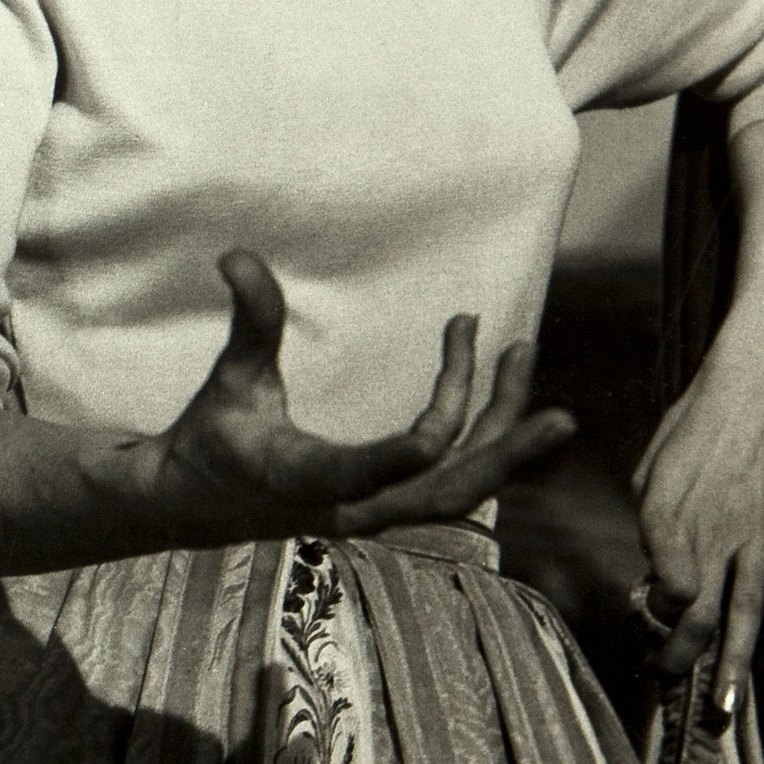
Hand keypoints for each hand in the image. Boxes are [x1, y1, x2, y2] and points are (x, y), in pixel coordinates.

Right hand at [152, 249, 574, 544]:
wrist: (201, 502)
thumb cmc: (213, 436)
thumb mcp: (229, 378)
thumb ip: (249, 320)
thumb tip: (237, 255)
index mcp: (302, 477)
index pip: (356, 474)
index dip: (394, 459)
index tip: (429, 437)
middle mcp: (350, 505)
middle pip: (443, 492)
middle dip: (503, 456)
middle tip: (561, 420)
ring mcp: (376, 508)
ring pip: (458, 484)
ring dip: (500, 428)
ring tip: (520, 352)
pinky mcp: (389, 501)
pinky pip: (451, 476)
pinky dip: (482, 434)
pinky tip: (497, 381)